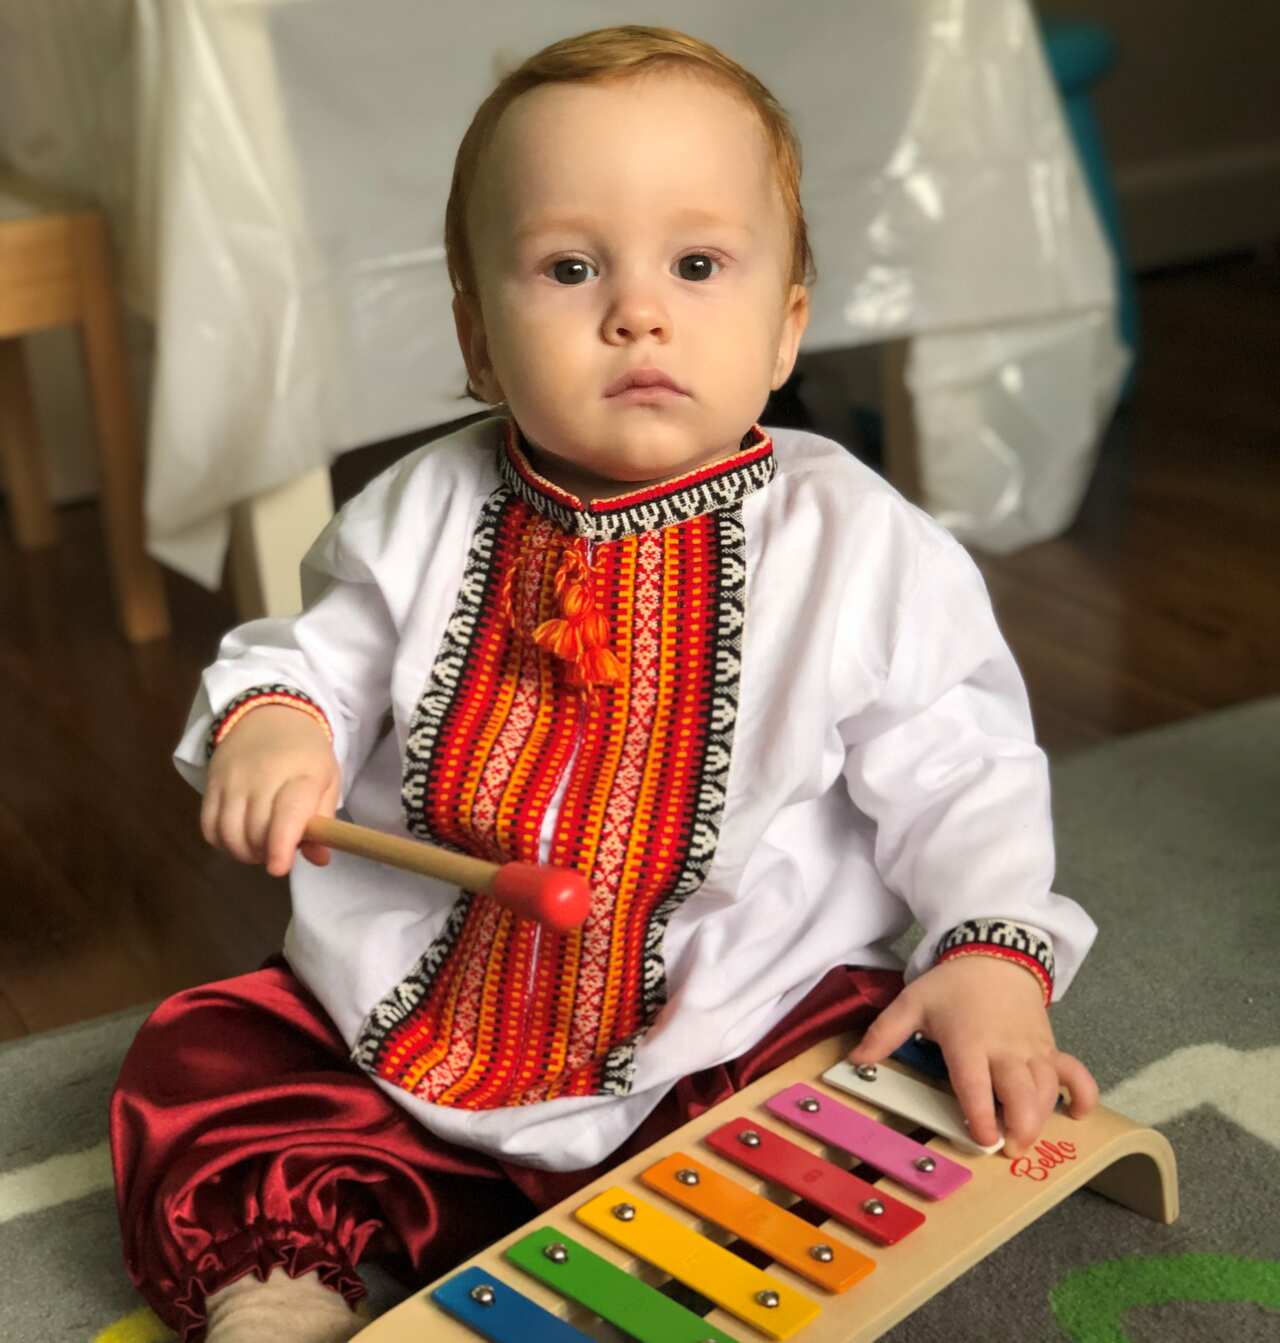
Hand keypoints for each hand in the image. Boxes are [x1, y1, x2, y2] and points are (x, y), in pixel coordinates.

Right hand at [202, 705, 340, 875]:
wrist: (268, 716)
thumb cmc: (305, 755)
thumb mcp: (327, 781)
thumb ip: (323, 822)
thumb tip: (319, 859)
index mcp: (302, 775)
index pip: (288, 812)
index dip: (281, 844)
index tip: (278, 868)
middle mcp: (263, 776)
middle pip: (255, 831)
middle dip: (267, 852)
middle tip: (279, 848)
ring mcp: (232, 780)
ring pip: (229, 833)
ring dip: (244, 851)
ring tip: (260, 845)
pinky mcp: (210, 784)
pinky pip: (208, 826)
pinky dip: (222, 842)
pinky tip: (238, 836)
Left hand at [847, 955, 1097, 1156]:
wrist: (993, 952)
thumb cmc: (951, 985)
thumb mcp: (912, 1002)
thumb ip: (883, 1034)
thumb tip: (854, 1062)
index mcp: (968, 1041)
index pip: (976, 1084)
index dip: (981, 1115)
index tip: (981, 1138)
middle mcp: (1005, 1049)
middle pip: (1021, 1093)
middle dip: (1020, 1126)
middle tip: (1009, 1149)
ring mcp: (1032, 1049)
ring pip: (1046, 1090)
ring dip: (1041, 1118)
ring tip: (1025, 1140)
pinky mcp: (1050, 1047)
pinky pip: (1074, 1073)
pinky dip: (1081, 1095)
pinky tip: (1077, 1115)